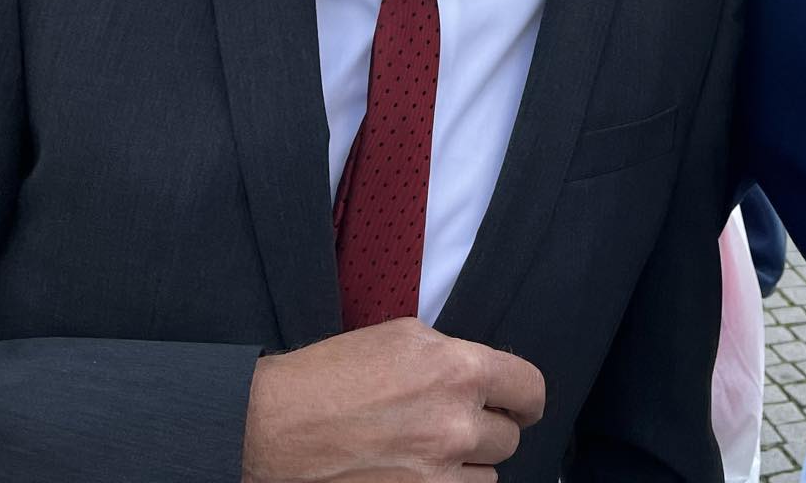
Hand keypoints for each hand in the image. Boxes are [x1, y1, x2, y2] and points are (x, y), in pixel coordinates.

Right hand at [241, 319, 543, 482]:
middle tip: (455, 424)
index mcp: (458, 370)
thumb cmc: (330, 375)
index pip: (529, 389)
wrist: (276, 426)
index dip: (524, 398)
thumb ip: (452, 355)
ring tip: (427, 450)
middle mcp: (456, 425)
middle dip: (486, 429)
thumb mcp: (401, 336)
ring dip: (466, 465)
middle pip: (509, 437)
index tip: (518, 405)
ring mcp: (438, 474)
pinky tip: (417, 471)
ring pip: (488, 476)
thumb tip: (481, 375)